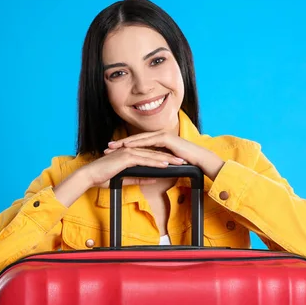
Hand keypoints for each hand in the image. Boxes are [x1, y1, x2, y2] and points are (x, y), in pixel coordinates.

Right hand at [82, 147, 185, 188]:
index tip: (177, 162)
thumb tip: (154, 178)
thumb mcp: (125, 179)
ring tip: (179, 162)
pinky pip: (144, 160)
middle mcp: (131, 150)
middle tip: (184, 160)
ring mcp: (129, 152)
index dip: (165, 158)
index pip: (152, 155)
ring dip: (167, 158)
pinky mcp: (126, 157)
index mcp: (131, 153)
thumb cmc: (103, 177)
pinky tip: (165, 164)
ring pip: (152, 155)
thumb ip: (140, 178)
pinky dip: (155, 162)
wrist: (90, 176)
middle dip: (171, 156)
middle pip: (155, 153)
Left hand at [105, 131, 224, 180]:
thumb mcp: (166, 162)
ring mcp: (161, 135)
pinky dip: (137, 143)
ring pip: (139, 139)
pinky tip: (128, 146)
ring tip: (114, 147)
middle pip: (135, 139)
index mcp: (157, 140)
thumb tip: (147, 169)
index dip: (124, 147)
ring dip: (125, 142)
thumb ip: (156, 162)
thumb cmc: (184, 161)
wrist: (198, 158)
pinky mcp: (165, 138)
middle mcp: (157, 135)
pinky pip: (148, 141)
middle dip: (120, 143)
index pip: (137, 143)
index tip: (112, 151)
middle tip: (107, 147)